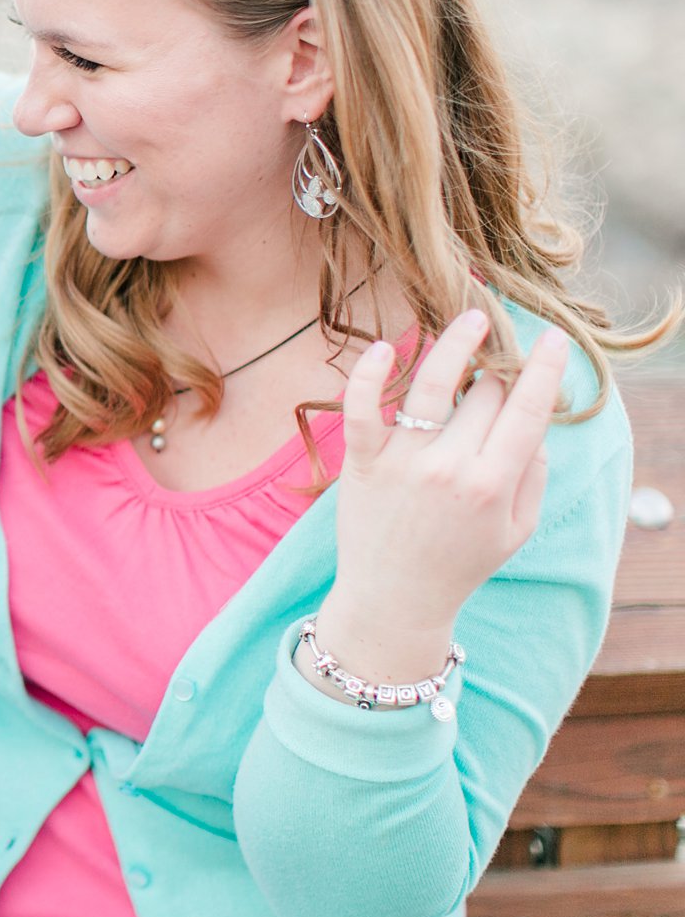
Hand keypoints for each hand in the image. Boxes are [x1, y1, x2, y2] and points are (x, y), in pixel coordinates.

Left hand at [320, 309, 568, 682]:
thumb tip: (536, 423)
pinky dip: (369, 375)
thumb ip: (532, 475)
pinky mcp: (361, 461)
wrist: (394, 598)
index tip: (554, 339)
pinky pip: (361, 409)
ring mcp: (403, 461)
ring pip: (434, 386)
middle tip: (501, 357)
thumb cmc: (459, 563)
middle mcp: (450, 467)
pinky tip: (386, 346)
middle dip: (499, 371)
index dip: (545, 370)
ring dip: (454, 344)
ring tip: (469, 318)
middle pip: (485, 394)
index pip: (527, 411)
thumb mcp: (516, 529)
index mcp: (493, 485)